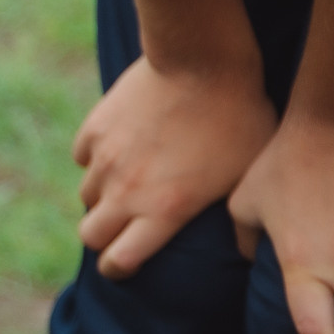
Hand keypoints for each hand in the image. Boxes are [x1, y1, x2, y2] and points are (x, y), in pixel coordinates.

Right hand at [70, 56, 276, 278]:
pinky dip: (96, 161)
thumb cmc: (239, 120)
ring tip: (126, 187)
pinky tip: (119, 150)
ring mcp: (105, 158)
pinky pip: (84, 157)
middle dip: (103, 239)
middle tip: (122, 231)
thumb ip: (237, 221)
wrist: (203, 63)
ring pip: (86, 195)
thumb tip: (248, 252)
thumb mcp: (249, 179)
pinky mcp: (95, 128)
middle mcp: (125, 191)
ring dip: (102, 198)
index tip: (125, 265)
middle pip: (90, 235)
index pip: (119, 261)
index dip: (119, 269)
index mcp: (162, 212)